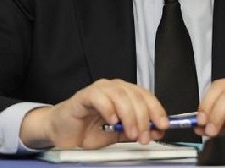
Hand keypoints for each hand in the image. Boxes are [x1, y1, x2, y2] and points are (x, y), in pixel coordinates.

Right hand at [19, 79, 168, 148]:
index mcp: (123, 95)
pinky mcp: (83, 95)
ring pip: (120, 94)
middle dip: (144, 118)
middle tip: (144, 136)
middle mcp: (112, 88)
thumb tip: (155, 131)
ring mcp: (98, 90)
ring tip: (131, 132)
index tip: (163, 125)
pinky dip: (109, 108)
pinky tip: (112, 120)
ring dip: (129, 115)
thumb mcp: (115, 136)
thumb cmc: (85, 131)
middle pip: (135, 95)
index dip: (157, 110)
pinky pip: (99, 96)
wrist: (60, 132)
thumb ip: (133, 132)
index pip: (145, 96)